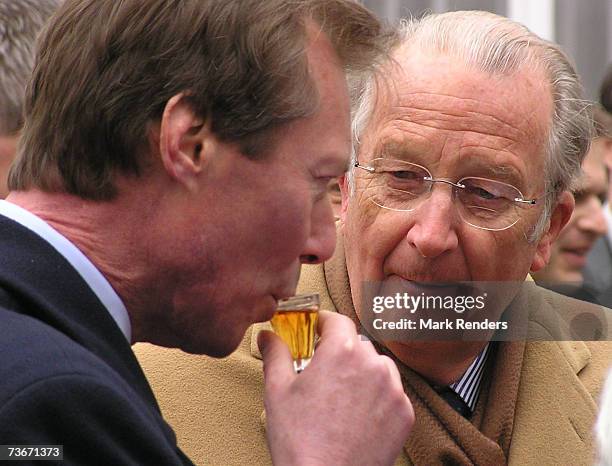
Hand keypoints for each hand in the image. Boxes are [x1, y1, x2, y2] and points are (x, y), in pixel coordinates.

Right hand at [258, 311, 413, 465]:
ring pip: (378, 367)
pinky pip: (392, 392)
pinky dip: (378, 397)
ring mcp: (393, 390)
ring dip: (362, 373)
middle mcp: (372, 364)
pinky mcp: (404, 413)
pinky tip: (357, 414)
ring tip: (341, 396)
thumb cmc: (301, 441)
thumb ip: (276, 354)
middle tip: (323, 372)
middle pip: (357, 344)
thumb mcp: (278, 391)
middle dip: (340, 353)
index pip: (337, 321)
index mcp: (342, 352)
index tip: (317, 331)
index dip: (324, 323)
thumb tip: (269, 337)